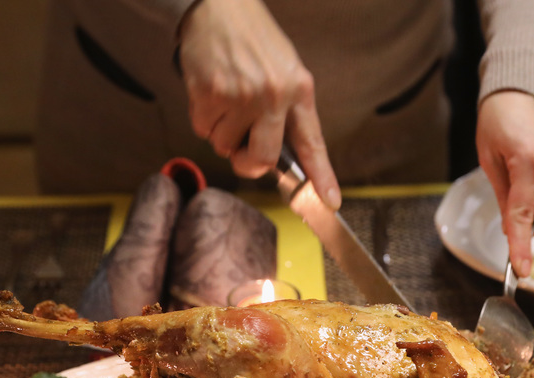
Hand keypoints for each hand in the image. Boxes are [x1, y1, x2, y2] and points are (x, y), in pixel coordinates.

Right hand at [178, 0, 340, 207]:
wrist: (220, 5)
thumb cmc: (254, 40)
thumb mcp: (286, 70)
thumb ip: (287, 111)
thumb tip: (279, 156)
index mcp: (298, 90)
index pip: (312, 143)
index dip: (322, 176)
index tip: (330, 202)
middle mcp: (272, 96)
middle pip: (260, 159)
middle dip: (247, 162)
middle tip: (243, 148)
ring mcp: (240, 96)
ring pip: (225, 146)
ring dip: (222, 132)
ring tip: (226, 99)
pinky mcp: (209, 93)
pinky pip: (203, 129)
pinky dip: (204, 118)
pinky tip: (210, 92)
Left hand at [476, 91, 533, 276]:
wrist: (527, 82)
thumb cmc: (500, 117)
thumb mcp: (490, 158)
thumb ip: (504, 197)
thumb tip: (513, 228)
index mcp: (529, 164)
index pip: (525, 219)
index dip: (522, 249)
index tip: (522, 271)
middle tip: (521, 210)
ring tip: (526, 177)